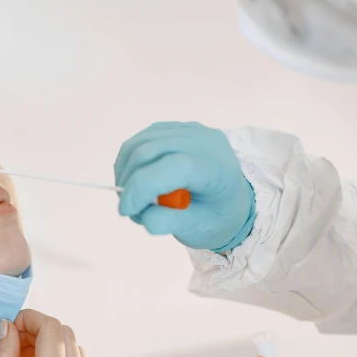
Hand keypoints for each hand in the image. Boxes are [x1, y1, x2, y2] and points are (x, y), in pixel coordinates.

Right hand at [114, 121, 255, 250]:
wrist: (230, 200)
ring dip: (126, 172)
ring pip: (139, 143)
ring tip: (132, 196)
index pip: (174, 166)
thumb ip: (170, 223)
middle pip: (149, 151)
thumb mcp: (198, 229)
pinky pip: (141, 139)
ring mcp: (190, 130)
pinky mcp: (175, 128)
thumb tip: (143, 214)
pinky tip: (136, 180)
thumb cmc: (215, 217)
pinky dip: (130, 161)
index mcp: (217, 169)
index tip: (126, 211)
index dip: (142, 187)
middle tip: (129, 209)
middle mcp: (205, 142)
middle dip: (129, 183)